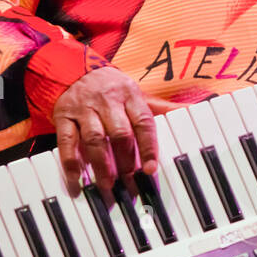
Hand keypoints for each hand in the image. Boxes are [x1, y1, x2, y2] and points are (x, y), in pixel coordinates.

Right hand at [52, 66, 163, 187]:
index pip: (144, 122)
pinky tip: (76, 181)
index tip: (150, 170)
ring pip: (94, 139)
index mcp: (130, 95)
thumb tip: (194, 108)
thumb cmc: (112, 89)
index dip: (148, 147)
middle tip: (130, 186)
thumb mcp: (138, 94)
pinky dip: (70, 163)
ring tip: (108, 186)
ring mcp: (84, 108)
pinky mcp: (62, 116)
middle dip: (126, 162)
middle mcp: (107, 101)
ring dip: (101, 165)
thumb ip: (163, 107)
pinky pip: (66, 141)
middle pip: (120, 134)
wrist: (74, 70)